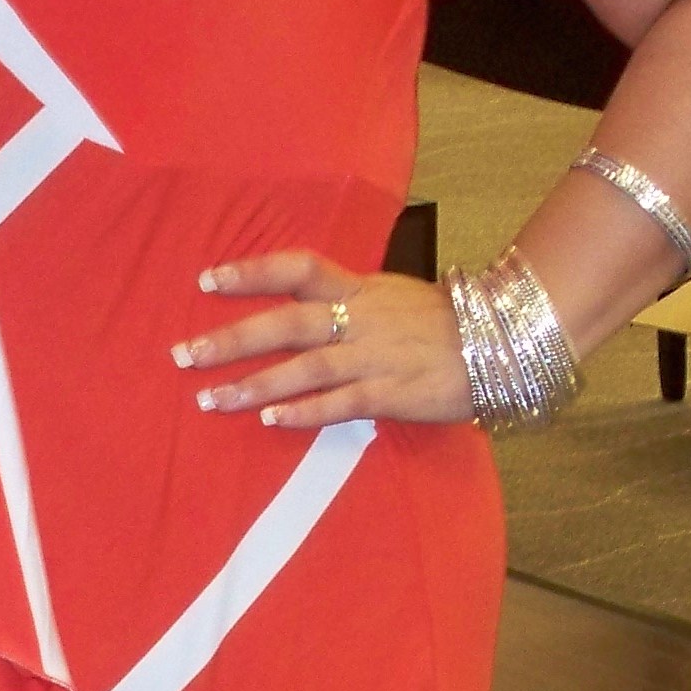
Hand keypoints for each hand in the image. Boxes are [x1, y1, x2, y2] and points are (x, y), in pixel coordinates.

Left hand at [172, 251, 473, 429]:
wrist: (506, 342)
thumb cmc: (446, 324)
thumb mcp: (393, 297)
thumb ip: (350, 302)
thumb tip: (302, 308)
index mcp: (360, 289)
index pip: (296, 269)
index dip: (251, 272)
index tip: (206, 280)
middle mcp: (361, 318)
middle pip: (286, 323)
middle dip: (231, 339)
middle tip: (184, 356)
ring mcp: (377, 356)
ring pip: (305, 367)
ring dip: (256, 384)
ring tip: (213, 400)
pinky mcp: (395, 393)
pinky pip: (343, 402)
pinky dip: (306, 412)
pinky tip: (273, 422)